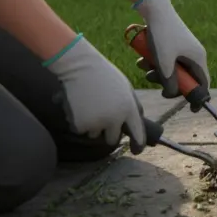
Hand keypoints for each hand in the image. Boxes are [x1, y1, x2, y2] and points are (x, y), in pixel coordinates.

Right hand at [45, 35, 146, 151]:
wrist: (79, 67)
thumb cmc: (104, 75)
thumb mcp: (126, 89)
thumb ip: (131, 106)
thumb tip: (135, 122)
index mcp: (129, 109)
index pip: (138, 133)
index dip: (138, 144)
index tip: (136, 150)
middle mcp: (114, 119)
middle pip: (113, 139)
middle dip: (109, 133)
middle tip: (102, 119)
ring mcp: (96, 123)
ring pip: (95, 134)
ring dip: (93, 125)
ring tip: (90, 105)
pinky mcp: (79, 125)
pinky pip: (80, 130)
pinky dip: (78, 122)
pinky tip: (79, 106)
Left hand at [133, 0, 210, 100]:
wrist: (155, 10)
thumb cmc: (162, 35)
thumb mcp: (164, 63)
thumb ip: (169, 82)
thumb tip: (171, 93)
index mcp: (198, 59)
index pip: (203, 84)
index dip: (198, 97)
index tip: (192, 109)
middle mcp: (194, 54)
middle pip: (185, 78)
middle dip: (167, 81)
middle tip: (152, 80)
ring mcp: (184, 49)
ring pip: (173, 69)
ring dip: (157, 72)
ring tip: (142, 67)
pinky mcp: (174, 44)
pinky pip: (167, 60)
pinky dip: (155, 62)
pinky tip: (142, 59)